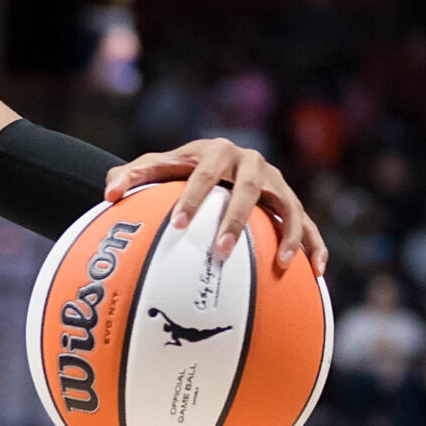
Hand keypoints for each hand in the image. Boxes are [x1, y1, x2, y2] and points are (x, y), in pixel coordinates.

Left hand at [105, 137, 328, 273]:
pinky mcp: (291, 205)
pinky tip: (317, 273)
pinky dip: (316, 248)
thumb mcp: (155, 169)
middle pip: (248, 191)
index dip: (193, 198)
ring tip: (280, 263)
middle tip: (221, 250)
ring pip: (289, 208)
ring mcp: (276, 184)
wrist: (212, 165)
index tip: (179, 225)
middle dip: (237, 220)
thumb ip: (130, 176)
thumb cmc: (179, 171)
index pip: (203, 174)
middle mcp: (252, 164)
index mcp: (217, 152)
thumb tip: (108, 194)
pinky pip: (311, 226)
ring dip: (288, 235)